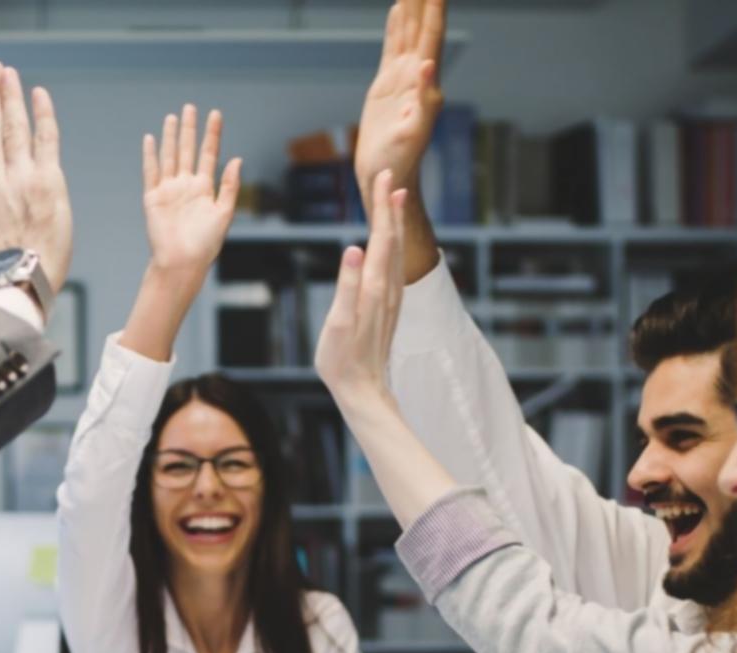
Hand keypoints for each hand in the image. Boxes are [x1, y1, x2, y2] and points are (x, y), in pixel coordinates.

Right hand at [141, 105, 241, 283]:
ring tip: (173, 117)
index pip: (209, 154)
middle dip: (190, 129)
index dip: (212, 134)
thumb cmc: (205, 244)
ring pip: (170, 157)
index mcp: (205, 188)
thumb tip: (237, 159)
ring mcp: (169, 190)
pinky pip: (151, 172)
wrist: (182, 262)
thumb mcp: (224, 213)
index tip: (215, 114)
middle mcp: (186, 185)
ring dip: (171, 137)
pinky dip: (150, 155)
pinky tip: (151, 139)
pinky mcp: (153, 198)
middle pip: (188, 150)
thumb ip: (230, 186)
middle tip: (190, 107)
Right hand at [315, 171, 406, 403]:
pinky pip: (394, 266)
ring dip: (394, 224)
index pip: (381, 237)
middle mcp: (388, 290)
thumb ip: (348, 285)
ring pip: (396, 252)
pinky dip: (393, 245)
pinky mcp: (388, 308)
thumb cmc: (343, 361)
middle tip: (389, 176)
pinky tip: (389, 244)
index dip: (382, 207)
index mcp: (375, 288)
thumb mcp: (339, 323)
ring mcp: (391, 299)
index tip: (383, 177)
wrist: (363, 392)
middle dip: (390, 207)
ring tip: (394, 200)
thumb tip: (354, 248)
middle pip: (392, 239)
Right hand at [354, 0, 447, 209]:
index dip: (434, 10)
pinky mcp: (387, 85)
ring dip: (412, 5)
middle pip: (422, 27)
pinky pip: (392, 46)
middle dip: (425, 0)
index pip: (432, 37)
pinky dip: (395, 25)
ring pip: (408, 31)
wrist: (387, 176)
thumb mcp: (412, 135)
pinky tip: (396, 9)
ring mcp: (402, 78)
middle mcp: (418, 75)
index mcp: (426, 84)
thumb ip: (423, 101)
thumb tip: (427, 65)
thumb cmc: (401, 163)